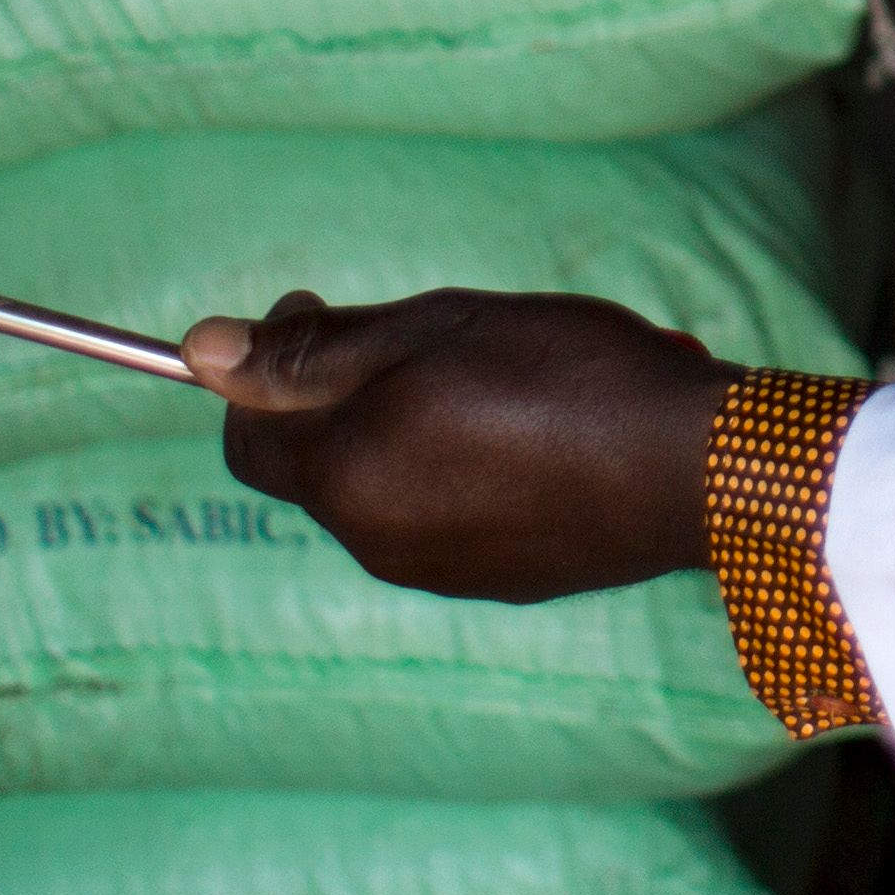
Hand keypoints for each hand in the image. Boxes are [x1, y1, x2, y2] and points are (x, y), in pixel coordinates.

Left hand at [183, 287, 736, 602]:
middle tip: (426, 335)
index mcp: (345, 476)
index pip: (246, 438)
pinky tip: (536, 431)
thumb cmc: (563, 377)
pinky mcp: (502, 583)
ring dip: (410, 431)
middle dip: (347, 396)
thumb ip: (314, 351)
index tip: (316, 310)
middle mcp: (377, 542)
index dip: (262, 371)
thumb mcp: (430, 331)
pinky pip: (448, 518)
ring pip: (387, 488)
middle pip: (320, 463)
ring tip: (499, 378)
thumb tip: (202, 351)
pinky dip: (464, 471)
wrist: (693, 468)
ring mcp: (441, 573)